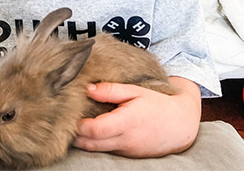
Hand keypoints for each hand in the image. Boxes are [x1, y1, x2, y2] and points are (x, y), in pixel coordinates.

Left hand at [74, 78, 200, 157]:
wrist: (179, 124)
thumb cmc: (157, 104)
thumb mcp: (135, 90)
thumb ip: (110, 90)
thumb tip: (88, 89)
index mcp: (126, 122)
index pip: (95, 130)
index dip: (79, 125)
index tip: (70, 112)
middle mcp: (125, 140)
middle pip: (90, 144)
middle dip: (75, 134)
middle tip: (65, 119)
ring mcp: (126, 151)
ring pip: (96, 150)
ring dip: (84, 140)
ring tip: (75, 125)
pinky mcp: (128, 155)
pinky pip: (106, 151)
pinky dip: (95, 144)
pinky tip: (90, 132)